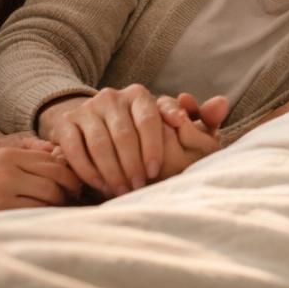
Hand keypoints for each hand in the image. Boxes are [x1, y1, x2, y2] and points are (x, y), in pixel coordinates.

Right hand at [0, 147, 82, 227]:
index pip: (53, 162)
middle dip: (70, 191)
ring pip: (48, 199)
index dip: (70, 174)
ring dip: (59, 206)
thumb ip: (20, 156)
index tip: (76, 183)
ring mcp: (4, 194)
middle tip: (75, 199)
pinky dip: (43, 218)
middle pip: (56, 180)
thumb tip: (56, 158)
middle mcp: (10, 172)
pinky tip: (44, 221)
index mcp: (9, 155)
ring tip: (61, 211)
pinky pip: (32, 216)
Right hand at [37, 88, 229, 196]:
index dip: (152, 147)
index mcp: (139, 95)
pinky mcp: (65, 125)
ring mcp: (86, 109)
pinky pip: (75, 150)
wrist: (90, 123)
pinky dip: (87, 171)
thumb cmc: (139, 130)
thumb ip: (200, 117)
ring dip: (111, 171)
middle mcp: (112, 97)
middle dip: (132, 164)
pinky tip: (99, 186)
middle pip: (123, 134)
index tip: (156, 171)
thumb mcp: (170, 122)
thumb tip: (224, 103)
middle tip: (138, 188)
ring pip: (99, 143)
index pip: (149, 119)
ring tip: (120, 192)